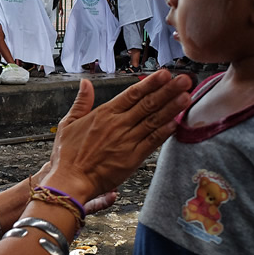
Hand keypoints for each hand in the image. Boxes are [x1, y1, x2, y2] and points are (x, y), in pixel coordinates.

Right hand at [44, 69, 190, 200]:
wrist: (70, 181)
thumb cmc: (67, 156)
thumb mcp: (68, 123)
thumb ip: (81, 102)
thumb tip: (85, 83)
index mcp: (104, 114)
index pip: (132, 94)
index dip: (150, 83)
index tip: (165, 74)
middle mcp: (118, 125)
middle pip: (147, 104)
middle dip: (168, 90)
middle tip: (184, 80)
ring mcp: (127, 141)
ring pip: (153, 120)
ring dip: (171, 107)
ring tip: (186, 95)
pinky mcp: (132, 158)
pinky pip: (152, 142)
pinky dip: (164, 132)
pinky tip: (176, 122)